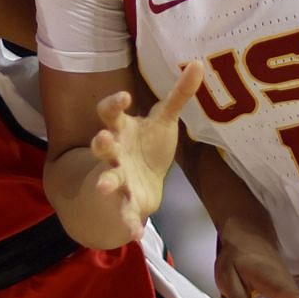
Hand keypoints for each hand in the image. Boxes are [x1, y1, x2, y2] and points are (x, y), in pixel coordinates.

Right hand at [89, 61, 203, 240]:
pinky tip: (135, 234)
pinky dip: (128, 224)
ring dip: (105, 183)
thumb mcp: (164, 120)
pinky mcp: (126, 202)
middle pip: (101, 146)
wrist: (145, 182)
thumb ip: (179, 94)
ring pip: (107, 179)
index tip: (124, 97)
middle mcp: (114, 153)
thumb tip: (198, 63)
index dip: (114, 104)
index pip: (110, 113)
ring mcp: (118, 178)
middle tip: (101, 139)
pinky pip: (124, 214)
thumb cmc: (148, 146)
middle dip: (100, 143)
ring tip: (105, 187)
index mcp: (121, 130)